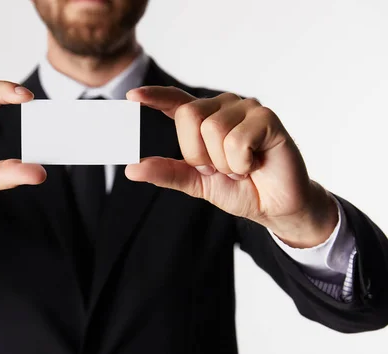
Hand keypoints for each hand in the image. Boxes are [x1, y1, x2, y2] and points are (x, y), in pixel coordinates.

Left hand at [125, 86, 336, 247]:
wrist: (274, 205)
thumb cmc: (239, 189)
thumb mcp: (196, 183)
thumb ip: (167, 173)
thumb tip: (131, 169)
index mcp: (204, 119)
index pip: (175, 101)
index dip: (154, 96)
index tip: (132, 96)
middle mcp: (224, 106)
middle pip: (189, 116)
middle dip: (199, 153)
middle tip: (221, 168)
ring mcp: (247, 108)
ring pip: (213, 129)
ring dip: (224, 162)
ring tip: (241, 167)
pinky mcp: (267, 118)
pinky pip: (237, 139)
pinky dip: (241, 162)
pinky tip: (254, 164)